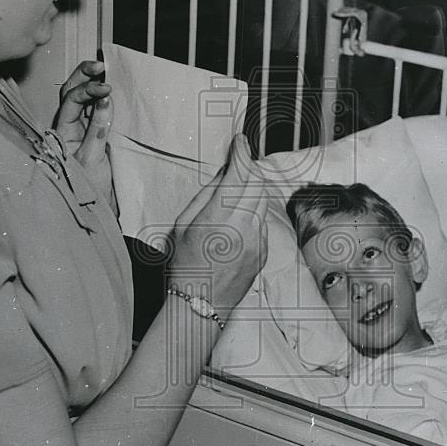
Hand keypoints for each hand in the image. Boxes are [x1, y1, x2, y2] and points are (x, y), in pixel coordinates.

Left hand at [54, 60, 113, 204]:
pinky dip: (103, 97)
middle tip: (100, 65)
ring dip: (92, 82)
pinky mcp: (95, 133)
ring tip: (106, 69)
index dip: (88, 91)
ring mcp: (82, 128)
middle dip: (84, 75)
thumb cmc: (88, 188)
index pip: (72, 101)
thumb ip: (98, 129)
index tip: (106, 89)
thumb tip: (106, 101)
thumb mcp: (92, 159)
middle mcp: (69, 126)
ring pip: (82, 97)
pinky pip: (96, 109)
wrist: (96, 207)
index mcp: (62, 131)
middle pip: (71, 91)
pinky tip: (111, 89)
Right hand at [167, 134, 268, 319]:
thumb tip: (224, 174)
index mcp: (219, 218)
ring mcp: (257, 240)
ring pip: (263, 200)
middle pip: (256, 182)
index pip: (238, 174)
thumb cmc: (184, 264)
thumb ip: (206, 196)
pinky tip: (239, 215)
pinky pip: (264, 220)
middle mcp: (243, 227)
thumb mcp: (183, 224)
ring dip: (253, 187)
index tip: (239, 141)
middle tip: (239, 160)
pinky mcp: (263, 251)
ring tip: (238, 186)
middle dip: (248, 167)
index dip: (240, 153)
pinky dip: (254, 209)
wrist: (200, 304)